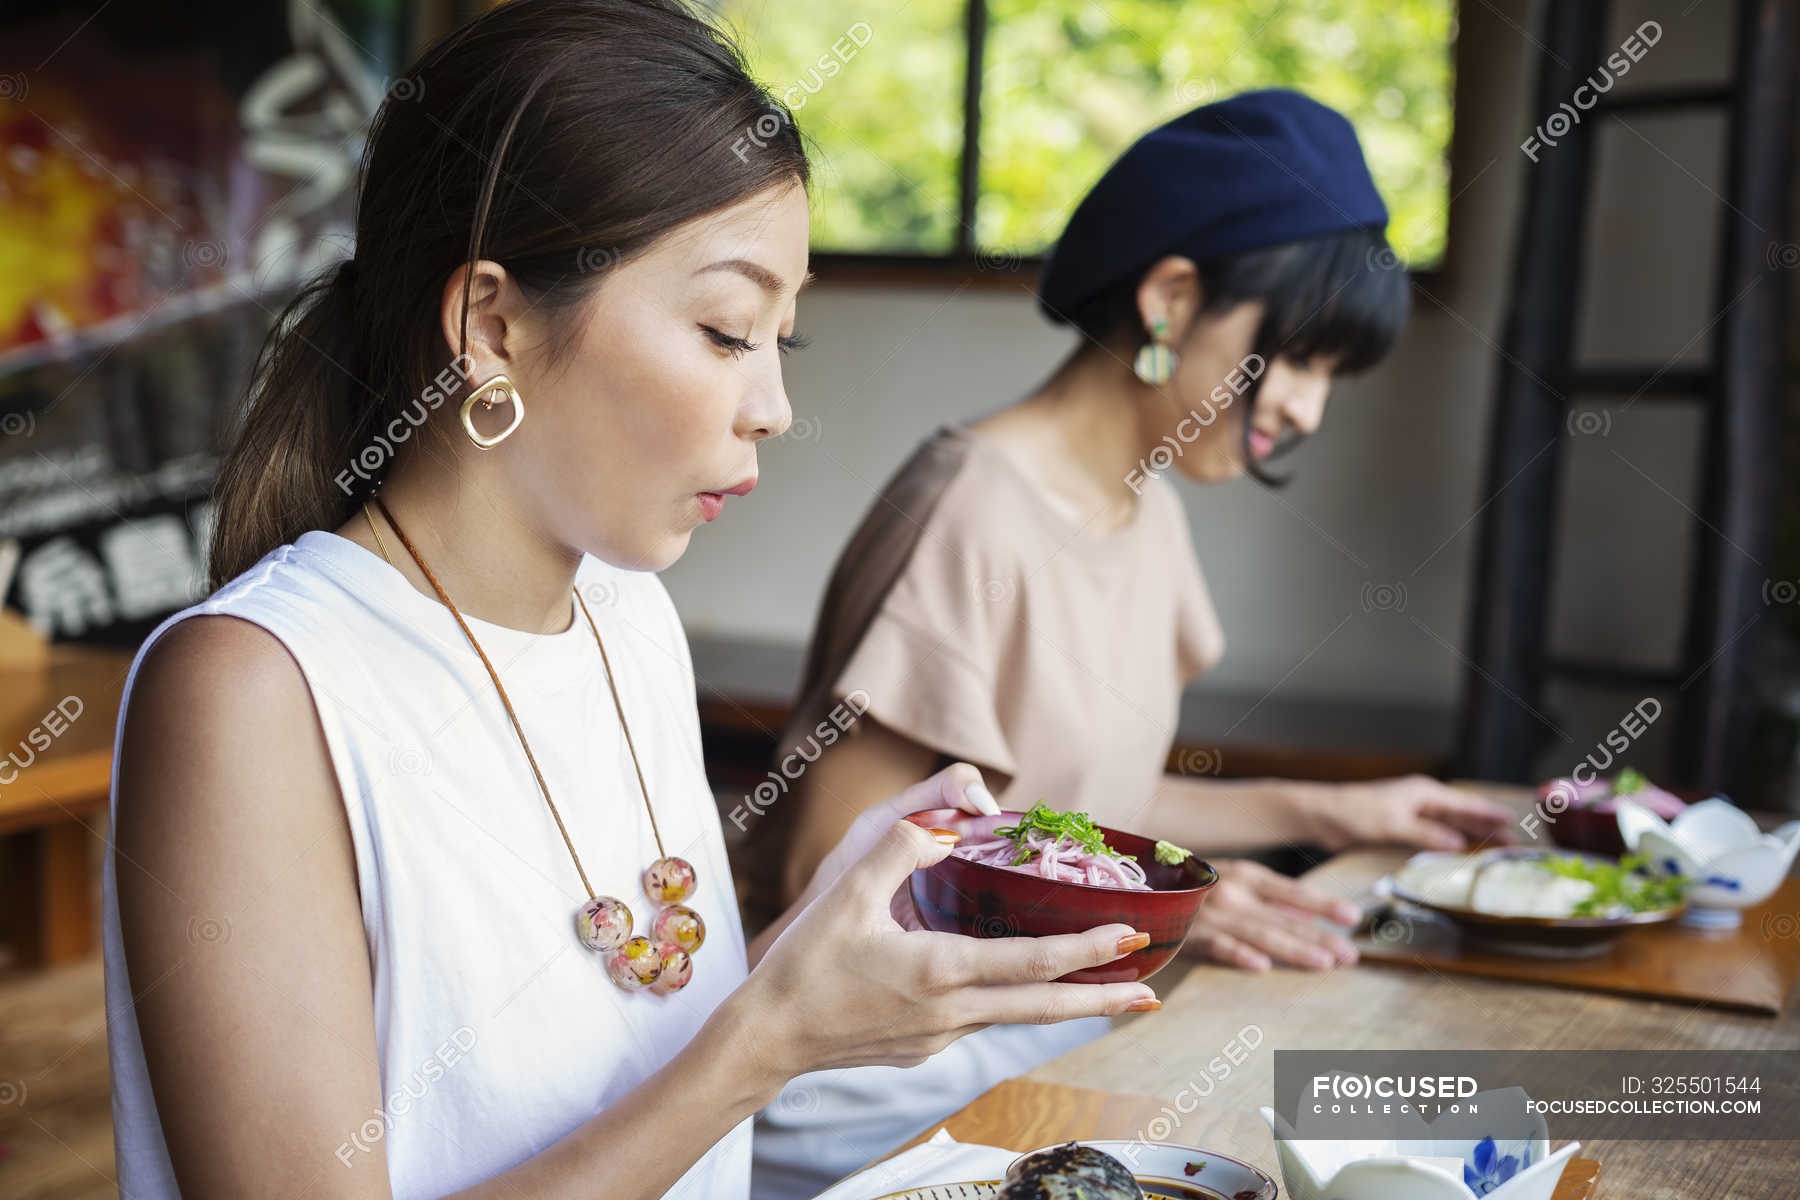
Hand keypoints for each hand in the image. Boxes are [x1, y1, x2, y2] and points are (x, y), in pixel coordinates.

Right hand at [740, 764, 1159, 1078]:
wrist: (768, 1037)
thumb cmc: (805, 963)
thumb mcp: (849, 890)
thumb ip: (902, 846)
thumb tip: (947, 823)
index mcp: (939, 969)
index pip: (1032, 960)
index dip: (1086, 949)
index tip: (1129, 937)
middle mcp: (951, 1012)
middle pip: (1044, 1008)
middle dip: (1103, 999)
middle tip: (1152, 993)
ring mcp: (939, 1038)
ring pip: (1016, 1016)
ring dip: (1064, 1005)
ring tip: (1108, 997)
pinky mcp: (923, 1049)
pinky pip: (980, 1022)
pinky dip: (1013, 1005)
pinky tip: (1014, 991)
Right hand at [1183, 858, 1359, 970]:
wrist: (1142, 890)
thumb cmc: (1196, 889)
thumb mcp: (1235, 883)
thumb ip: (1272, 900)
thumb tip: (1311, 916)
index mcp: (1246, 876)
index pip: (1293, 892)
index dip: (1323, 904)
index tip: (1352, 918)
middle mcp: (1233, 892)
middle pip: (1284, 918)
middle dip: (1320, 936)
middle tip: (1349, 954)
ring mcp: (1211, 914)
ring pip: (1260, 934)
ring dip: (1293, 949)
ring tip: (1324, 963)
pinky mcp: (1190, 935)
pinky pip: (1218, 947)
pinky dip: (1239, 954)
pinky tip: (1260, 966)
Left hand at [1300, 775, 1516, 852]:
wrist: (1321, 816)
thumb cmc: (1355, 812)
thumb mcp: (1393, 824)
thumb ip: (1426, 833)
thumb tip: (1458, 843)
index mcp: (1424, 792)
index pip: (1466, 804)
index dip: (1490, 815)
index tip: (1515, 824)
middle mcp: (1422, 800)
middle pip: (1463, 816)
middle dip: (1487, 829)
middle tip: (1513, 847)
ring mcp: (1412, 814)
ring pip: (1450, 827)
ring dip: (1471, 838)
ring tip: (1495, 853)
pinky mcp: (1401, 828)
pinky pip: (1434, 836)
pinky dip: (1449, 845)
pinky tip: (1460, 856)